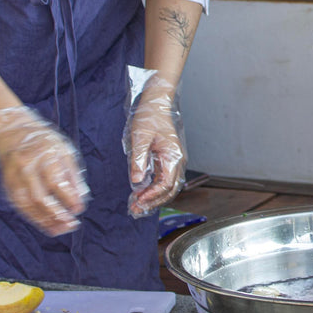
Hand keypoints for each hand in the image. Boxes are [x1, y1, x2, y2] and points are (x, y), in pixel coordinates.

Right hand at [0, 105, 87, 235]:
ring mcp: (13, 177)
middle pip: (40, 197)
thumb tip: (81, 198)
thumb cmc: (44, 142)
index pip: (56, 181)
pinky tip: (48, 224)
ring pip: (28, 205)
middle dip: (57, 215)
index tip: (79, 209)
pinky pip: (20, 207)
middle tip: (72, 224)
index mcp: (44, 154)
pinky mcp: (7, 185)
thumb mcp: (64, 150)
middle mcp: (26, 166)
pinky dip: (35, 218)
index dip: (68, 198)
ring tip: (62, 229)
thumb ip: (72, 174)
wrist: (12, 132)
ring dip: (46, 221)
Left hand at [125, 71, 185, 214]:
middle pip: (169, 190)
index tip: (137, 201)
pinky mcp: (168, 159)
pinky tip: (141, 192)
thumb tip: (137, 181)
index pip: (165, 184)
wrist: (156, 102)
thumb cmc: (149, 116)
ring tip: (137, 205)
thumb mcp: (139, 137)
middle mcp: (177, 160)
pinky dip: (154, 189)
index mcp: (173, 156)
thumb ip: (138, 160)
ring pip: (168, 187)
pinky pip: (164, 179)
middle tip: (135, 210)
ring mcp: (174, 160)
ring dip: (154, 198)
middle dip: (153, 202)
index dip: (151, 196)